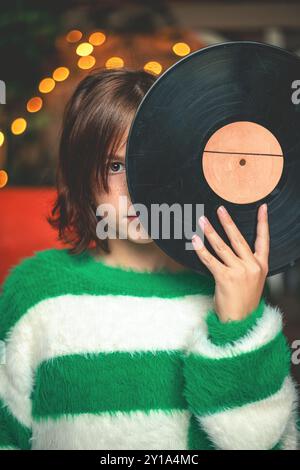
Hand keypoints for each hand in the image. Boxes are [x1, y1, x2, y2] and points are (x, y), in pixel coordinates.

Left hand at [191, 204, 268, 322]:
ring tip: (202, 221)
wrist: (241, 322)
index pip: (264, 240)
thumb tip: (230, 249)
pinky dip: (201, 250)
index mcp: (261, 266)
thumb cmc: (244, 302)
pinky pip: (210, 260)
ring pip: (222, 247)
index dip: (263, 223)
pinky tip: (194, 240)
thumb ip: (246, 265)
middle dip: (228, 222)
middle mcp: (252, 267)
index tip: (262, 208)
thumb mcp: (253, 281)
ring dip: (210, 232)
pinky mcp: (225, 278)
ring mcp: (239, 272)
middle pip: (238, 239)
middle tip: (220, 209)